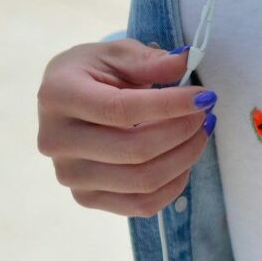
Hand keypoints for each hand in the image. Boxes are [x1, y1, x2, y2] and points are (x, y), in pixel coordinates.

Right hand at [36, 39, 216, 217]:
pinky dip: (174, 185)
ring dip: (185, 157)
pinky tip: (184, 160)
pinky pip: (141, 205)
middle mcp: (56, 140)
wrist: (68, 101)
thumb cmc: (94, 73)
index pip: (121, 109)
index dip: (170, 105)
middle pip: (135, 150)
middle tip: (206, 114)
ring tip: (200, 133)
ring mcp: (69, 175)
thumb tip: (185, 62)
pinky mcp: (86, 198)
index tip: (205, 97)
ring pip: (143, 181)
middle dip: (183, 132)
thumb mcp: (117, 54)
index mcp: (58, 96)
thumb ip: (150, 60)